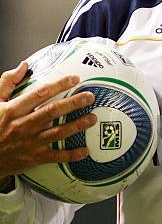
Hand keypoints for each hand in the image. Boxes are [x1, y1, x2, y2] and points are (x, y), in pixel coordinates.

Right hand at [0, 61, 96, 179]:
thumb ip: (8, 82)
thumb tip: (23, 65)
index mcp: (13, 110)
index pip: (40, 93)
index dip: (59, 85)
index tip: (74, 79)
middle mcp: (23, 125)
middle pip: (53, 111)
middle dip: (74, 103)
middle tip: (90, 97)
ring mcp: (30, 143)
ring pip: (58, 133)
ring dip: (77, 125)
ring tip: (92, 118)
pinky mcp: (34, 158)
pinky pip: (56, 156)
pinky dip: (71, 155)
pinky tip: (85, 151)